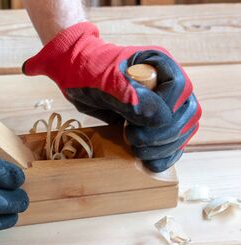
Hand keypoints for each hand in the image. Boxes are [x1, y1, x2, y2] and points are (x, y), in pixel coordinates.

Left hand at [23, 22, 200, 171]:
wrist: (74, 74)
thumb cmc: (87, 71)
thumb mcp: (104, 81)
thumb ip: (130, 97)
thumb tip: (161, 117)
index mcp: (160, 64)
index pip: (180, 89)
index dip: (165, 110)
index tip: (139, 123)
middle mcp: (167, 84)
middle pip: (187, 113)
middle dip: (164, 134)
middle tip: (135, 141)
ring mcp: (164, 104)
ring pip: (183, 130)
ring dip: (164, 147)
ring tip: (138, 151)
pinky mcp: (154, 122)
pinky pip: (171, 141)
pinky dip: (164, 155)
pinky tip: (150, 163)